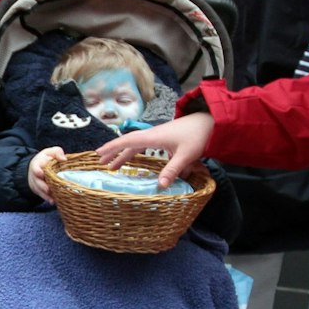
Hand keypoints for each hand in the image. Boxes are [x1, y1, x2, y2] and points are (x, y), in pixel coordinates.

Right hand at [26, 146, 65, 203]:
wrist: (37, 166)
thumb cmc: (47, 158)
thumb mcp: (51, 152)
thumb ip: (57, 152)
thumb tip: (64, 159)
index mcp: (38, 163)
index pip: (36, 167)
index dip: (38, 171)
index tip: (41, 174)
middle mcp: (35, 174)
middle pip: (37, 180)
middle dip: (42, 185)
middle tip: (48, 189)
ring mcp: (35, 182)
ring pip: (39, 189)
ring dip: (45, 194)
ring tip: (52, 199)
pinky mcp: (37, 189)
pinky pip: (41, 195)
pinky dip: (46, 198)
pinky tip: (52, 201)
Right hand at [95, 113, 214, 189]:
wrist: (209, 121)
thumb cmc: (197, 135)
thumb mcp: (185, 155)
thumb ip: (173, 170)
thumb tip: (160, 186)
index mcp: (154, 137)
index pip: (128, 141)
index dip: (112, 147)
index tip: (98, 154)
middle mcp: (153, 135)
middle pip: (128, 143)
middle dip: (114, 152)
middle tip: (101, 163)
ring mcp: (158, 136)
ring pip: (136, 145)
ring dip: (124, 154)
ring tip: (114, 166)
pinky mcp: (164, 138)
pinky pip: (144, 145)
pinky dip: (135, 152)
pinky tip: (134, 159)